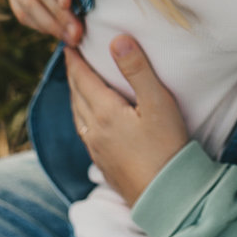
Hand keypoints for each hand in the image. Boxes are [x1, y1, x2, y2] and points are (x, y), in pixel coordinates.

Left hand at [66, 37, 189, 206]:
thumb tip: (117, 40)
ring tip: (77, 84)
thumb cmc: (168, 147)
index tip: (69, 44)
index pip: (82, 79)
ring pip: (77, 116)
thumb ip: (138, 70)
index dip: (74, 60)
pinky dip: (81, 117)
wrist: (168, 197)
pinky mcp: (104, 165)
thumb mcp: (158, 103)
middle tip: (71, 58)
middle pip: (76, 96)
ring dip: (74, 96)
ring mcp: (97, 150)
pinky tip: (89, 121)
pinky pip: (84, 134)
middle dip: (73, 75)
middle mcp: (93, 131)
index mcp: (104, 113)